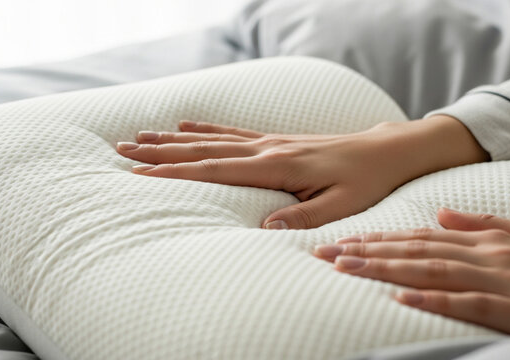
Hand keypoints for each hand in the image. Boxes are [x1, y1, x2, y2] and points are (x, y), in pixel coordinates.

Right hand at [116, 116, 487, 228]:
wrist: (387, 149)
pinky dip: (207, 128)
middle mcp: (269, 148)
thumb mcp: (343, 205)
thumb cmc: (366, 179)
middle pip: (205, 149)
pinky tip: (188, 125)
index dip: (177, 171)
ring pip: (214, 138)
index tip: (141, 172)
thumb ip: (304, 217)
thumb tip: (265, 228)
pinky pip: (235, 132)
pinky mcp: (278, 140)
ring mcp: (272, 141)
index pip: (217, 169)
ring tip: (142, 136)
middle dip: (162, 151)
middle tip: (123, 148)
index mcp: (279, 165)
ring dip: (176, 138)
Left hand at [314, 208, 509, 333]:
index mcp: (485, 240)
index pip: (420, 237)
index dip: (379, 238)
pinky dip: (434, 298)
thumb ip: (481, 223)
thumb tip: (440, 215)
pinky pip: (467, 302)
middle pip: (415, 251)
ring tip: (348, 268)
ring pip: (432, 271)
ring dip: (386, 269)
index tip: (345, 240)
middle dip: (368, 251)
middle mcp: (486, 255)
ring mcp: (500, 280)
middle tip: (328, 252)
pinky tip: (402, 297)